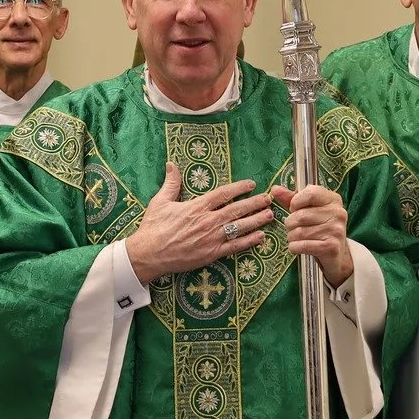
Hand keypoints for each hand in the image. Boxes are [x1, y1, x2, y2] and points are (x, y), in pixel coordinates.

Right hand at [124, 163, 274, 281]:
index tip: (251, 184)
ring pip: (239, 227)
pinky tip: (260, 237)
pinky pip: (235, 247)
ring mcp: (211, 238)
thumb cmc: (153, 228)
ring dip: (256, 220)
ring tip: (270, 215)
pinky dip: (249, 242)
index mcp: (197, 207)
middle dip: (254, 203)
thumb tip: (171, 164)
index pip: (223, 194)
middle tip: (268, 199)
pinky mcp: (211, 254)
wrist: (148, 254)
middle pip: (236, 209)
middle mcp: (208, 221)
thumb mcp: (160, 202)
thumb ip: (171, 183)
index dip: (239, 188)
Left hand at [272, 184, 352, 287]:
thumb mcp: (308, 210)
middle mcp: (337, 213)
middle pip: (300, 215)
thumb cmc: (319, 228)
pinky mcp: (331, 246)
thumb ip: (292, 199)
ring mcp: (336, 230)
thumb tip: (275, 189)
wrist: (336, 254)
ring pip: (299, 232)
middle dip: (290, 224)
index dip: (296, 202)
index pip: (310, 193)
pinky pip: (302, 245)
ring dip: (291, 237)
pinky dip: (294, 247)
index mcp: (333, 199)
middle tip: (294, 228)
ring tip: (297, 238)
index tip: (294, 209)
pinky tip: (298, 247)